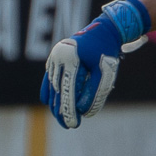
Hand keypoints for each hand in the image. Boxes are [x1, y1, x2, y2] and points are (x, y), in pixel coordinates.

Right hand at [40, 0, 150, 127]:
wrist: (104, 29)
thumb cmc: (106, 50)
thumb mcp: (105, 71)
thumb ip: (95, 91)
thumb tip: (85, 112)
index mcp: (70, 58)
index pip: (68, 90)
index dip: (69, 109)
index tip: (73, 123)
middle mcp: (58, 57)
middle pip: (57, 90)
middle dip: (61, 110)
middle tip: (69, 126)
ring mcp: (54, 57)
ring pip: (51, 86)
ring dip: (55, 103)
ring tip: (63, 119)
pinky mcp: (54, 58)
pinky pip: (49, 78)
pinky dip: (49, 91)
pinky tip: (49, 103)